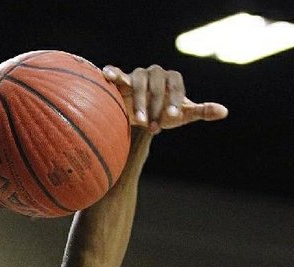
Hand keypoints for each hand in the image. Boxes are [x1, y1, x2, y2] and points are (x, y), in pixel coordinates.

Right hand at [103, 64, 227, 134]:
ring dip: (138, 102)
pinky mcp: (121, 81)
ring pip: (138, 83)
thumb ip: (201, 111)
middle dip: (155, 107)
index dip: (175, 99)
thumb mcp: (182, 115)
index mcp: (171, 79)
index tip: (173, 115)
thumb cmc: (163, 113)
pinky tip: (107, 74)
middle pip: (156, 85)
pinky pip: (117, 74)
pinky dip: (113, 73)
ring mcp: (137, 75)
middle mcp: (155, 73)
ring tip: (137, 121)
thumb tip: (224, 111)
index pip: (176, 84)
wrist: (142, 114)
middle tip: (154, 128)